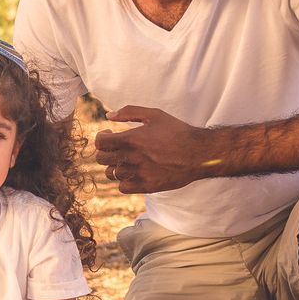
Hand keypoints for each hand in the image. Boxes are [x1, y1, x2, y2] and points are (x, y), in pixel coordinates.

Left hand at [94, 105, 214, 194]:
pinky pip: (122, 187)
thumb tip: (109, 115)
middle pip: (101, 159)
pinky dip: (123, 181)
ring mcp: (139, 174)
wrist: (199, 153)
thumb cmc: (177, 132)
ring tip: (125, 160)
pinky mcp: (146, 186)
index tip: (109, 135)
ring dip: (115, 166)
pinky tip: (132, 173)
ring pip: (111, 174)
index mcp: (131, 139)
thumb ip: (129, 112)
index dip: (101, 138)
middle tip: (115, 147)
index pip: (100, 143)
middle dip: (105, 151)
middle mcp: (132, 158)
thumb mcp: (154, 115)